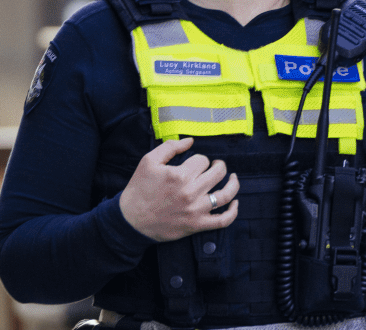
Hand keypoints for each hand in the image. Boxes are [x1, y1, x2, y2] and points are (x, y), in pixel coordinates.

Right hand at [118, 137, 239, 241]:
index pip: (203, 160)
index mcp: (180, 175)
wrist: (130, 220)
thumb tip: (191, 141)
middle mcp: (190, 192)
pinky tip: (235, 203)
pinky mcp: (196, 225)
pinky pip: (222, 221)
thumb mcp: (149, 161)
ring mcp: (195, 210)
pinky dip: (233, 212)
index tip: (193, 164)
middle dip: (219, 166)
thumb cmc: (139, 189)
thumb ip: (170, 147)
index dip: (199, 160)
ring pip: (226, 195)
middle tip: (215, 166)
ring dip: (233, 184)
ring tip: (232, 178)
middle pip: (218, 173)